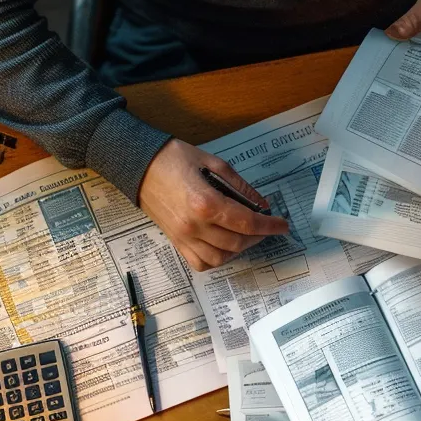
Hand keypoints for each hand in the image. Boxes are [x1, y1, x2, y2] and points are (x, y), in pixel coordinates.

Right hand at [139, 139, 290, 270]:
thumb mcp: (213, 162)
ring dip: (240, 249)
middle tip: (266, 226)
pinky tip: (225, 245)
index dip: (269, 225)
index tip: (282, 225)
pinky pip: (200, 262)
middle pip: (237, 242)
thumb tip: (261, 203)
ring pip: (221, 258)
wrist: (139, 165)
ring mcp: (183, 237)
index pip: (247, 222)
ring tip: (247, 235)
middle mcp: (194, 225)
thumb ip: (239, 186)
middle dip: (258, 236)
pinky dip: (217, 259)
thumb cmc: (174, 158)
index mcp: (206, 203)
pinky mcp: (175, 241)